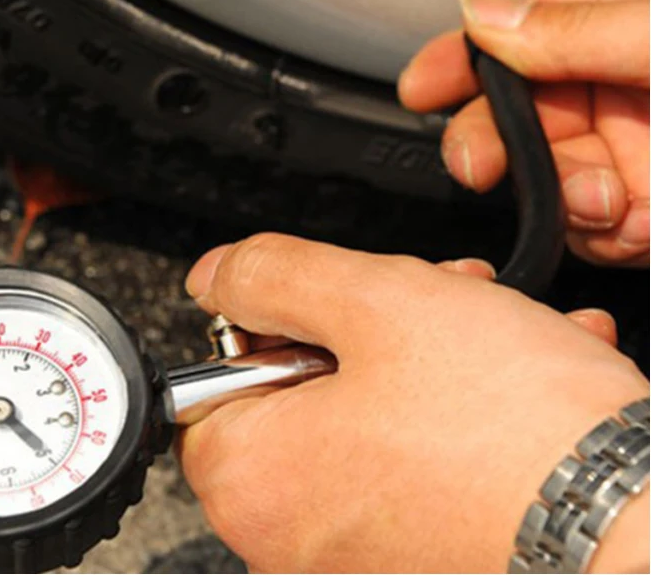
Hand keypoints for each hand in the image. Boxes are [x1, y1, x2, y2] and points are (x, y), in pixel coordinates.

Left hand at [179, 233, 648, 572]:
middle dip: (366, 328)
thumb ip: (274, 274)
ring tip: (490, 330)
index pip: (212, 381)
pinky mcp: (425, 555)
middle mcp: (297, 537)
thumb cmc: (511, 431)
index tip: (325, 308)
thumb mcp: (373, 300)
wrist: (638, 532)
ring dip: (424, 357)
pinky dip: (460, 413)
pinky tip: (515, 383)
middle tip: (421, 304)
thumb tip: (220, 274)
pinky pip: (421, 462)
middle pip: (301, 394)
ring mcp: (364, 555)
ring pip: (371, 418)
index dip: (269, 324)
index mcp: (258, 478)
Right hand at [397, 0, 648, 266]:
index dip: (458, 61)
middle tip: (479, 163)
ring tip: (604, 199)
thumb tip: (485, 19)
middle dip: (489, 147)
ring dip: (560, 204)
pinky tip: (640, 224)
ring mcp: (635, 156)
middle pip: (514, 122)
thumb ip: (576, 28)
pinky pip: (595, 236)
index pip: (516, 38)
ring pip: (547, 189)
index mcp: (618, 27)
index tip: (417, 86)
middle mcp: (618, 93)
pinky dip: (606, 238)